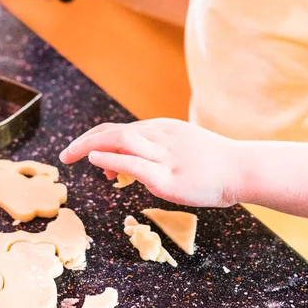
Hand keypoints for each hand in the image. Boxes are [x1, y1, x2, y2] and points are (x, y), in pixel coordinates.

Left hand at [59, 119, 244, 206]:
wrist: (242, 169)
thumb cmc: (214, 163)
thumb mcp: (181, 148)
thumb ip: (154, 155)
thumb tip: (124, 169)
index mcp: (162, 129)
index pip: (120, 129)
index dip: (95, 138)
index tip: (81, 150)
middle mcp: (160, 137)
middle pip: (113, 132)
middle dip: (84, 141)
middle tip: (65, 156)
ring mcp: (164, 156)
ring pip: (120, 141)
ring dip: (89, 146)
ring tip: (70, 156)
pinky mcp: (169, 178)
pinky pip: (134, 164)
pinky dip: (111, 160)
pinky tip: (95, 161)